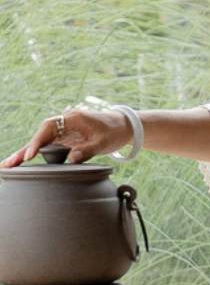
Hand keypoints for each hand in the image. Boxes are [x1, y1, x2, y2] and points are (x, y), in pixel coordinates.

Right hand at [0, 106, 131, 168]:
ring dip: (25, 154)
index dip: (37, 142)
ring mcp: (63, 132)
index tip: (29, 155)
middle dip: (24, 149)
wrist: (123, 126)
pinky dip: (35, 155)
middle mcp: (63, 123)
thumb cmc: (114, 131)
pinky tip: (23, 163)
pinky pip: (47, 148)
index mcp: (72, 118)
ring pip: (40, 143)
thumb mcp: (104, 142)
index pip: (48, 128)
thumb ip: (87, 150)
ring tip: (8, 166)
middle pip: (39, 135)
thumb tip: (70, 159)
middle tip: (8, 163)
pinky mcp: (65, 140)